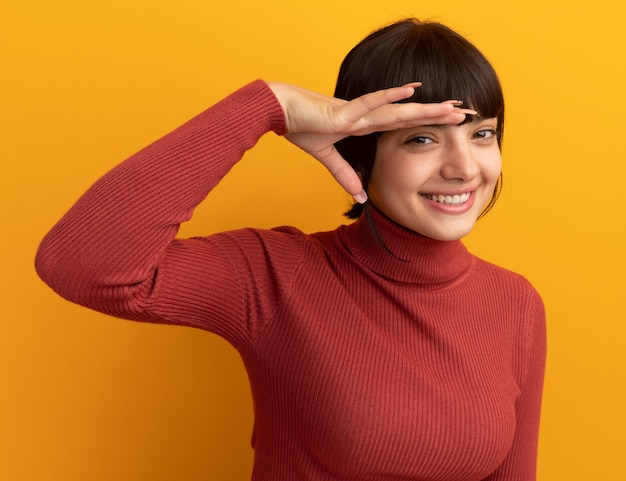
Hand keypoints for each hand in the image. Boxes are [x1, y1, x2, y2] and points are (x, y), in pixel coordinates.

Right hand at [268, 82, 475, 202]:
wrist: (281, 110)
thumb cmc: (301, 127)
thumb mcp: (328, 157)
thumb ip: (345, 175)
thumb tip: (361, 198)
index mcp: (365, 124)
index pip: (403, 124)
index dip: (427, 122)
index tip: (450, 122)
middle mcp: (368, 115)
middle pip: (410, 116)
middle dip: (438, 115)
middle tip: (466, 113)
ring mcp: (358, 112)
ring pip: (399, 110)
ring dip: (426, 108)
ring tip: (452, 106)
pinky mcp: (344, 112)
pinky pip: (370, 104)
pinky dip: (389, 98)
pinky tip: (411, 90)